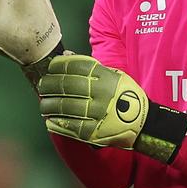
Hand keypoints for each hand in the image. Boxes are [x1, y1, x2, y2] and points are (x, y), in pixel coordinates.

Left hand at [38, 55, 186, 163]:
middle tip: (42, 85)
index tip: (51, 67)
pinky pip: (71, 126)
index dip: (60, 65)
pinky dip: (57, 123)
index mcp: (106, 77)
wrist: (143, 123)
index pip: (77, 66)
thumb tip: (67, 55)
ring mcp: (98, 113)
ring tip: (43, 104)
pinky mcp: (95, 132)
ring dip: (49, 105)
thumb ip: (92, 67)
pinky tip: (50, 120)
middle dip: (49, 84)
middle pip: (67, 85)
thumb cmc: (125, 96)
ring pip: (65, 106)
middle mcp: (101, 93)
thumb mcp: (114, 76)